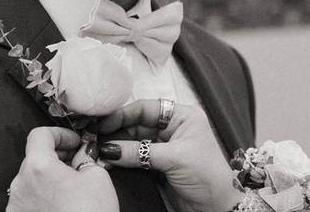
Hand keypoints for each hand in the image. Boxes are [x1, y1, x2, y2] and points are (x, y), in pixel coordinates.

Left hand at [8, 127, 117, 211]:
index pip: (40, 135)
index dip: (60, 134)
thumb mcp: (98, 177)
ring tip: (73, 189)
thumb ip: (86, 157)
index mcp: (38, 166)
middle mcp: (20, 184)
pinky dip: (43, 197)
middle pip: (35, 158)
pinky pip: (29, 200)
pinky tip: (62, 205)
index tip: (74, 141)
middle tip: (79, 163)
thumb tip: (82, 152)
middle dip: (57, 157)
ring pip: (32, 181)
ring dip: (50, 178)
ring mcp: (16, 205)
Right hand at [84, 100, 242, 211]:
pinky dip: (122, 159)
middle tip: (94, 138)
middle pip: (137, 124)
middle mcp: (172, 128)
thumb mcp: (174, 158)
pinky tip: (108, 160)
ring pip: (133, 141)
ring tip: (97, 150)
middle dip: (116, 131)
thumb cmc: (206, 175)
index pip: (147, 108)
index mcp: (183, 116)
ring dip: (116, 146)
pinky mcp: (157, 165)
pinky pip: (135, 157)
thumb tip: (108, 149)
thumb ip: (140, 152)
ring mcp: (164, 147)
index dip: (124, 114)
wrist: (215, 207)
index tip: (103, 122)